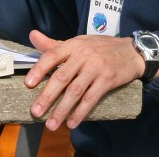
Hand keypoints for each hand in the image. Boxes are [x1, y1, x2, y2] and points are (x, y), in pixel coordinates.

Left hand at [24, 30, 144, 130]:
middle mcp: (84, 54)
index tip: (28, 84)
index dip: (39, 69)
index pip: (52, 55)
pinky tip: (72, 122)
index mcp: (73, 44)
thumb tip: (32, 35)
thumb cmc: (100, 48)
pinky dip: (80, 112)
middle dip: (47, 96)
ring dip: (62, 110)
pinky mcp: (108, 79)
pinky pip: (91, 98)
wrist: (131, 51)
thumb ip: (54, 44)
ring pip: (75, 91)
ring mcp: (96, 67)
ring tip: (51, 124)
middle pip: (62, 77)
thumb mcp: (78, 42)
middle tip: (36, 112)